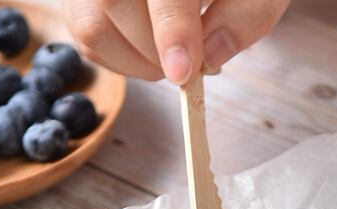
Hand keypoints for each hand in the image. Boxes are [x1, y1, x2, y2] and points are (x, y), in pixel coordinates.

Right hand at [62, 0, 291, 83]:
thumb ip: (248, 14)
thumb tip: (211, 58)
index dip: (172, 30)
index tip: (184, 73)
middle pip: (114, 3)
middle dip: (157, 53)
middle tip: (194, 64)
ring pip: (93, 26)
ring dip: (139, 62)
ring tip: (177, 57)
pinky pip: (88, 38)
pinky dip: (123, 59)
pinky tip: (155, 49)